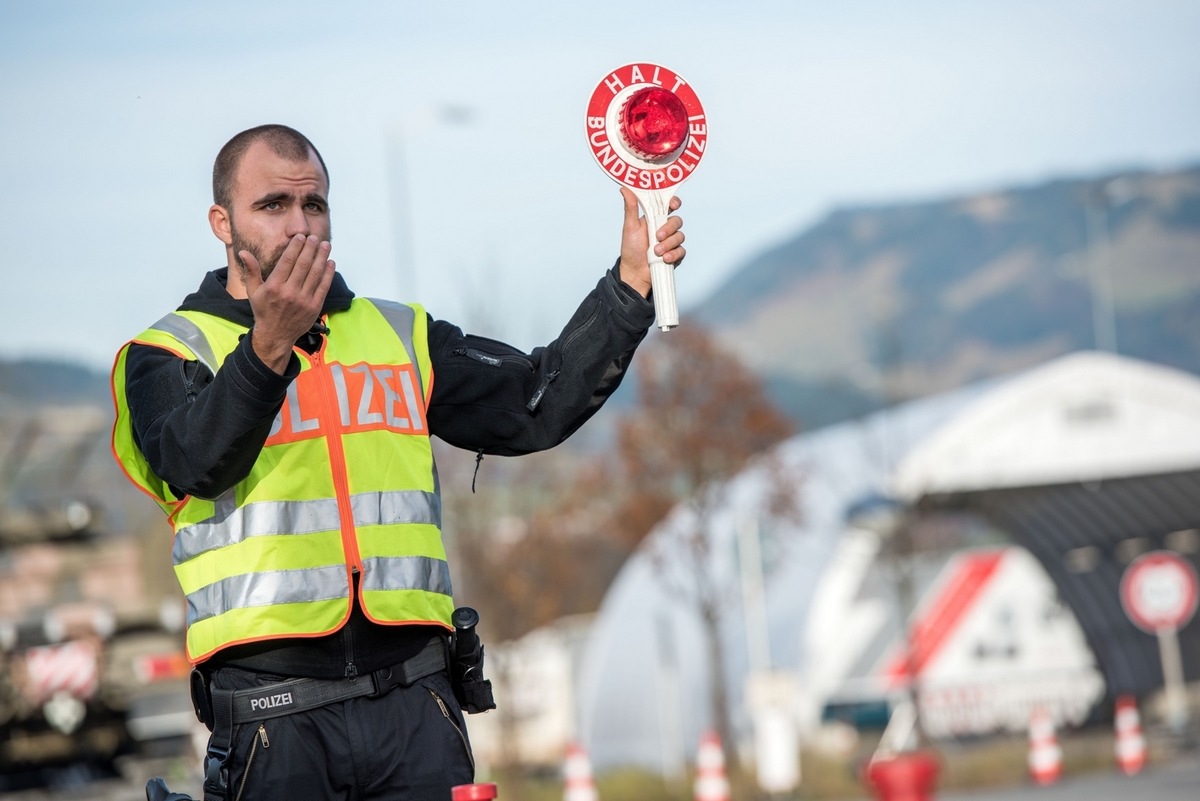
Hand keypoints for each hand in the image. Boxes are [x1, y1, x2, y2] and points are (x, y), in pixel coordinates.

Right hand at [242, 234, 335, 373]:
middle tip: (314, 237)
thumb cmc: (264, 311)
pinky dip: (328, 274)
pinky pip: (323, 287)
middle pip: (303, 265)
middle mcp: (289, 292)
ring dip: (321, 257)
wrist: (275, 335)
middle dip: (310, 248)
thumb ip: (251, 270)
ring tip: (325, 245)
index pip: (287, 261)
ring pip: (315, 274)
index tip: (301, 237)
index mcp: (274, 286)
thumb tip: (243, 252)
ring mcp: (303, 300)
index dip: (296, 247)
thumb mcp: (254, 291)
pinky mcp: (314, 307)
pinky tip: (330, 263)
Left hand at [617, 187, 684, 297]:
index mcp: (654, 218)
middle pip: (677, 221)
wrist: (635, 272)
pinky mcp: (676, 254)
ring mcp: (671, 241)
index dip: (674, 202)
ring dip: (668, 244)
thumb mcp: (630, 227)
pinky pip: (682, 251)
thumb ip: (631, 208)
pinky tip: (664, 259)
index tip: (673, 204)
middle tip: (657, 236)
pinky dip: (673, 255)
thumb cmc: (631, 249)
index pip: (669, 206)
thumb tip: (625, 189)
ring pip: (680, 236)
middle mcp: (665, 228)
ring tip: (656, 252)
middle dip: (668, 229)